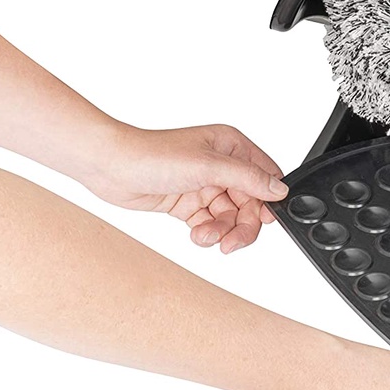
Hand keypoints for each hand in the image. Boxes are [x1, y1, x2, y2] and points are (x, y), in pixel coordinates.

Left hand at [84, 123, 287, 252]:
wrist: (110, 167)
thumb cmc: (152, 155)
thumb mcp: (208, 166)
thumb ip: (248, 178)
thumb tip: (279, 190)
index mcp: (231, 146)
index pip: (264, 177)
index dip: (267, 201)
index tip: (265, 221)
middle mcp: (221, 165)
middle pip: (248, 203)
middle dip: (242, 225)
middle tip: (232, 243)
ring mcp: (204, 184)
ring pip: (229, 217)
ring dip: (220, 231)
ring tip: (203, 237)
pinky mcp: (188, 202)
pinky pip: (210, 223)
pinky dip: (206, 233)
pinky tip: (196, 235)